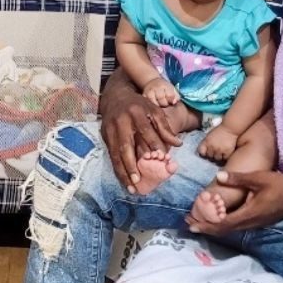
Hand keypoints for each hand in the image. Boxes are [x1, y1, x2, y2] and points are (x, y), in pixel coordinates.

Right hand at [100, 73, 182, 191]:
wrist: (115, 96)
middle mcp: (121, 121)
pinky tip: (123, 179)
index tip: (161, 158)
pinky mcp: (104, 135)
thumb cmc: (139, 105)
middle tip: (138, 181)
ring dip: (122, 171)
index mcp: (136, 113)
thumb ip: (165, 127)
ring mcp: (110, 129)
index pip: (146, 131)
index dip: (153, 144)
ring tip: (130, 186)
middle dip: (131, 165)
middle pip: (125, 146)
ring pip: (115, 154)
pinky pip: (110, 155)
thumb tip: (178, 144)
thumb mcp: (154, 110)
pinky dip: (117, 168)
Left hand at [185, 169, 282, 234]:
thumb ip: (238, 178)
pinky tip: (215, 218)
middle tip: (188, 223)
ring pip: (228, 229)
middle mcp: (249, 223)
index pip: (222, 223)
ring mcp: (253, 224)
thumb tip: (218, 176)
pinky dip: (222, 224)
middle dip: (205, 227)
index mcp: (249, 214)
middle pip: (223, 229)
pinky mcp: (256, 222)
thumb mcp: (259, 178)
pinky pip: (235, 226)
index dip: (206, 224)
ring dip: (212, 226)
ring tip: (197, 221)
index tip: (191, 223)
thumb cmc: (281, 186)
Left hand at [198, 124, 238, 162]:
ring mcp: (219, 150)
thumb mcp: (209, 136)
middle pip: (209, 156)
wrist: (230, 128)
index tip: (206, 152)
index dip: (204, 153)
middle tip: (215, 153)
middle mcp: (211, 147)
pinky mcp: (227, 152)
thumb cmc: (219, 131)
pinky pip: (224, 158)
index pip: (201, 152)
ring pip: (217, 159)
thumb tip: (204, 152)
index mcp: (206, 142)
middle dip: (212, 155)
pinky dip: (225, 157)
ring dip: (218, 157)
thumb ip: (206, 143)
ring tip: (221, 153)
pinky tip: (226, 153)